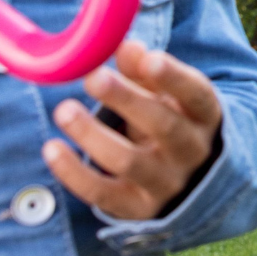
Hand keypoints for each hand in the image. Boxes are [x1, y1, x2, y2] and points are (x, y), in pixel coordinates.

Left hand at [43, 38, 222, 220]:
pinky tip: (52, 147)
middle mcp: (192, 152)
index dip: (174, 78)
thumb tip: (125, 46)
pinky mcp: (136, 208)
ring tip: (64, 110)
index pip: (196, 95)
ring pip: (130, 161)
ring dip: (93, 135)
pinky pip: (103, 194)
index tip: (149, 59)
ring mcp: (166, 184)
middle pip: (163, 126)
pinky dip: (74, 173)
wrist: (186, 180)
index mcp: (205, 116)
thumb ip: (144, 69)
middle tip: (93, 77)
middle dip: (127, 100)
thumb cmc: (170, 118)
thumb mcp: (166, 93)